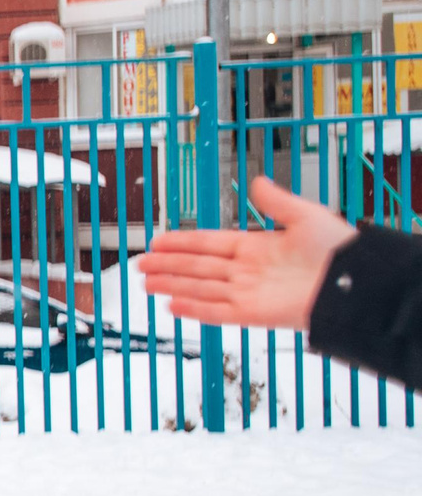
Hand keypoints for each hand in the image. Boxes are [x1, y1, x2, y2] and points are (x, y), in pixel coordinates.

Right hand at [137, 176, 355, 332]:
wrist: (354, 282)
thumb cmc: (338, 251)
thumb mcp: (306, 216)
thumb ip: (276, 201)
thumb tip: (258, 181)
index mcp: (257, 246)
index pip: (209, 243)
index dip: (182, 242)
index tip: (159, 241)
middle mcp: (248, 271)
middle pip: (197, 267)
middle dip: (167, 265)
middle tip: (141, 264)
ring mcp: (249, 293)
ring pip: (200, 288)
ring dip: (172, 285)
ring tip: (146, 284)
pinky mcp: (253, 314)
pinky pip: (216, 312)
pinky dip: (194, 310)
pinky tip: (172, 304)